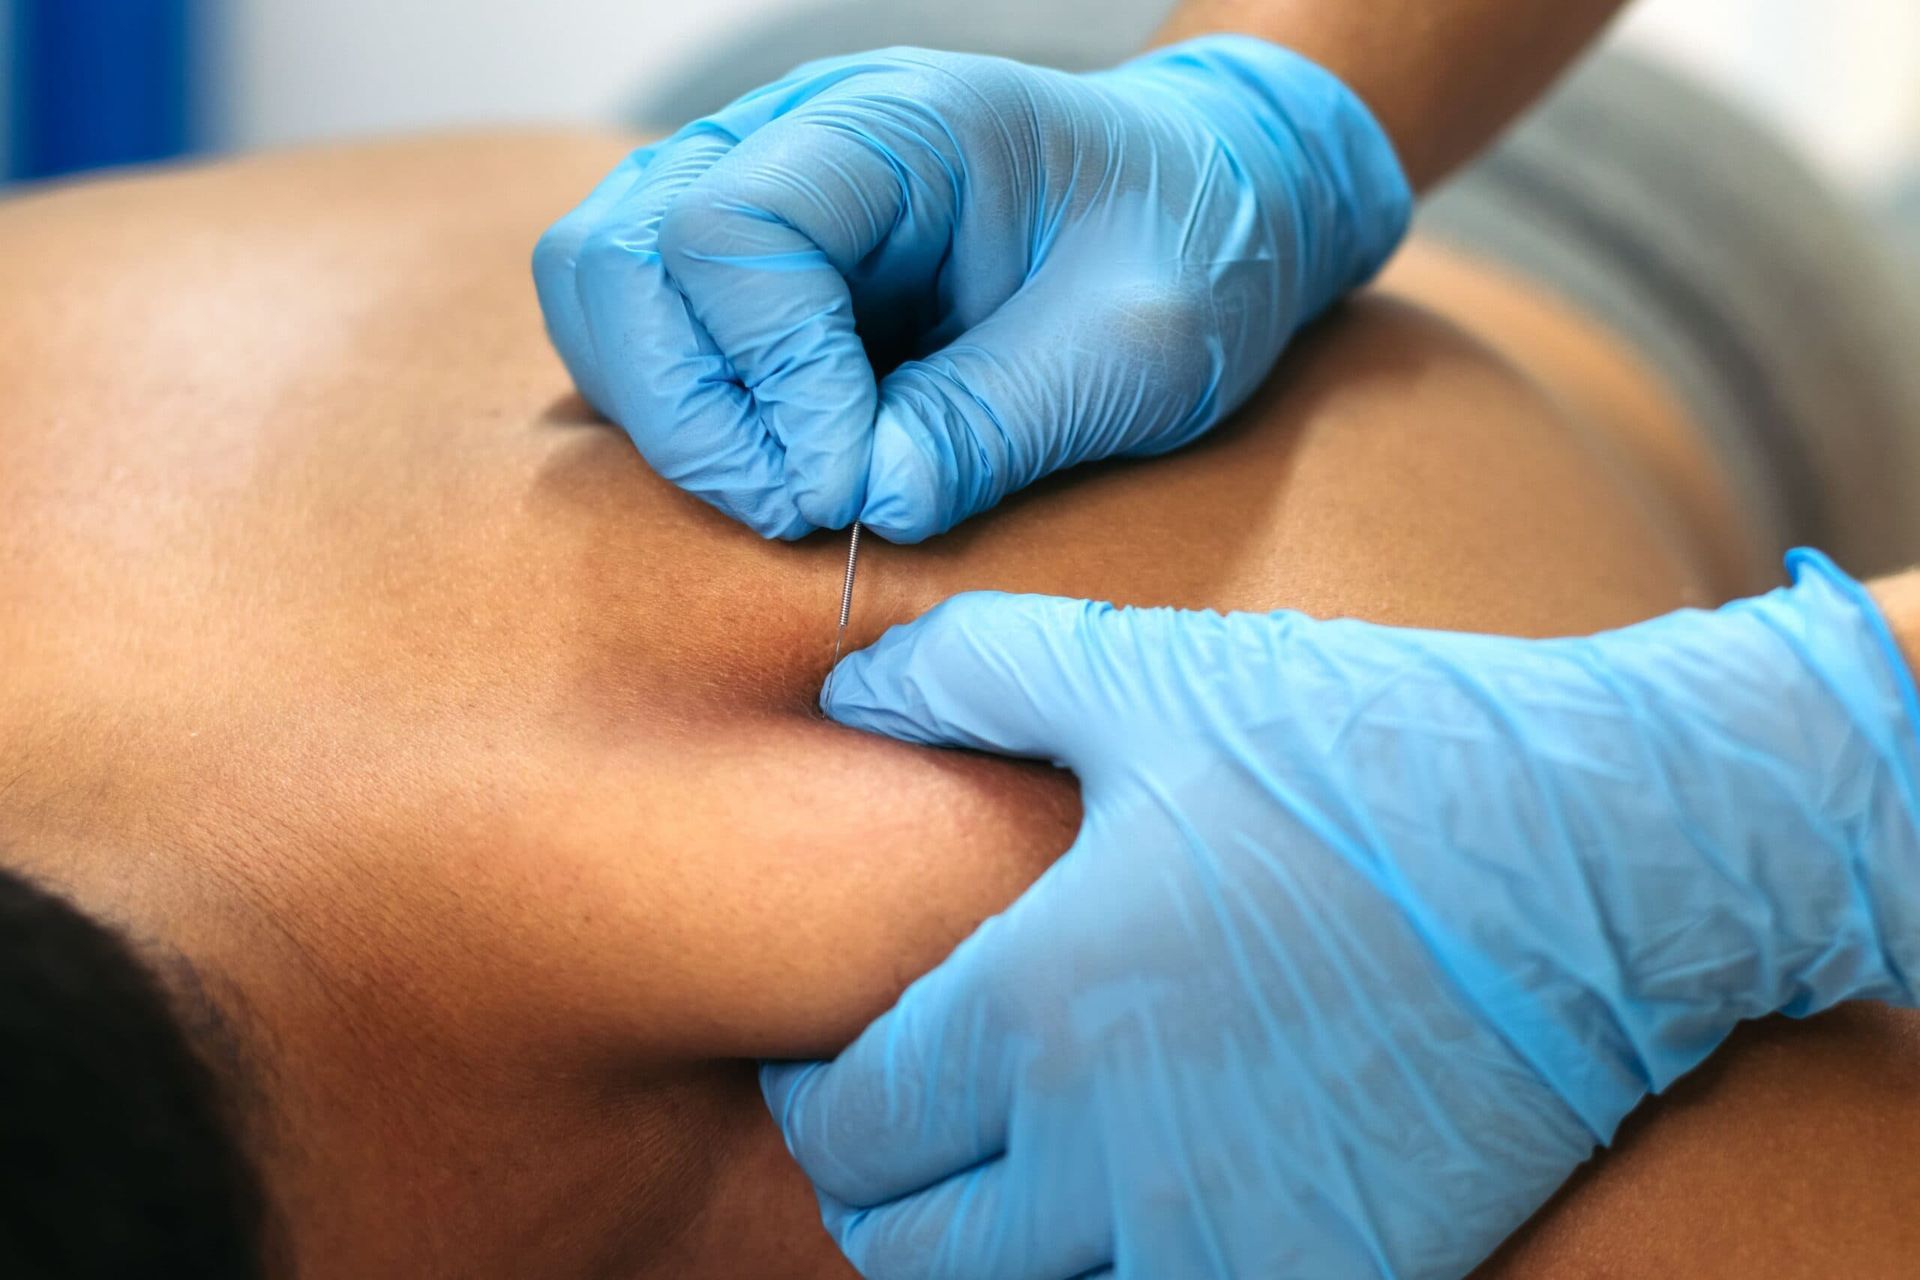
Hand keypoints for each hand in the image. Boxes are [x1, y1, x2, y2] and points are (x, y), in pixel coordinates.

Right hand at [534, 37, 1409, 540]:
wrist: (1207, 210)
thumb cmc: (1187, 250)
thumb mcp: (1133, 348)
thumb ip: (993, 423)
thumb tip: (860, 501)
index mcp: (900, 123)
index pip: (731, 228)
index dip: (769, 379)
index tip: (848, 482)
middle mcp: (795, 140)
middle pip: (620, 256)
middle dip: (689, 414)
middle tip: (796, 511)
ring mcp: (757, 196)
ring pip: (604, 294)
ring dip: (670, 421)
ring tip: (790, 496)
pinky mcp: (750, 273)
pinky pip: (645, 338)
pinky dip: (683, 420)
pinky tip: (783, 466)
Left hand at [762, 551, 1919, 1278]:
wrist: (1607, 852)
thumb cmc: (1364, 750)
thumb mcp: (1149, 676)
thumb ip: (973, 674)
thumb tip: (853, 686)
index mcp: (1037, 1011)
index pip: (848, 1125)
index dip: (818, 1095)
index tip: (840, 1057)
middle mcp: (1112, 1157)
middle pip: (907, 1247)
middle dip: (883, 1188)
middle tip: (913, 1124)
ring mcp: (1230, 1238)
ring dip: (992, 1250)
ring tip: (1015, 1170)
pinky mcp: (1340, 1275)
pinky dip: (1120, 1272)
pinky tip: (1142, 1198)